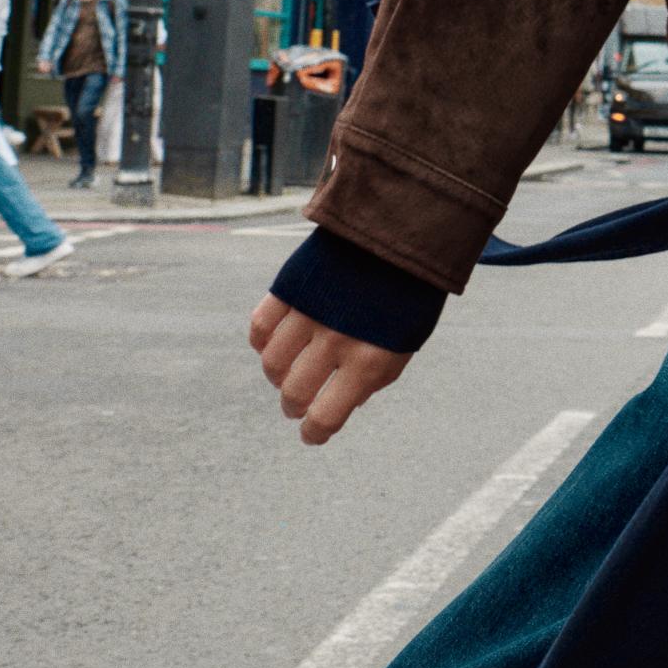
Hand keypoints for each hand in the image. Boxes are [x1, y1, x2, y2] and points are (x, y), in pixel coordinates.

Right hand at [248, 295, 409, 446]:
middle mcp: (336, 342)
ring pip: (272, 363)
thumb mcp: (405, 342)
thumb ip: (376, 377)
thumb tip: (346, 404)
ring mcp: (309, 313)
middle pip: (294, 393)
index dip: (314, 433)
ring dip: (277, 377)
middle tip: (297, 406)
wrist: (399, 232)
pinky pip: (260, 327)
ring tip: (287, 374)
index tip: (311, 435)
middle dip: (294, 407)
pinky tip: (273, 345)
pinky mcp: (290, 287)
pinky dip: (262, 342)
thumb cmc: (407, 294)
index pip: (326, 415)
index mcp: (370, 361)